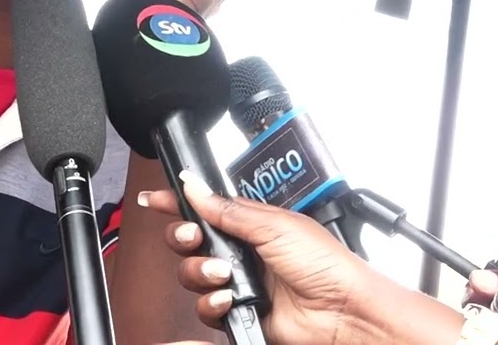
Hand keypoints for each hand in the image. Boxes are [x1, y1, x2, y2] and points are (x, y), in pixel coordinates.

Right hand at [140, 171, 384, 344]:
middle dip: (183, 238)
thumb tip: (194, 186)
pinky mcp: (239, 311)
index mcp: (250, 224)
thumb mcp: (275, 225)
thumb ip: (228, 209)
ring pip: (192, 275)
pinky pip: (206, 308)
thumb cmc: (325, 265)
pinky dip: (212, 303)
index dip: (176, 203)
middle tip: (194, 237)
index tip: (155, 199)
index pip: (204, 208)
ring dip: (200, 272)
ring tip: (222, 272)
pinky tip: (229, 298)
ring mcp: (239, 282)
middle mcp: (241, 252)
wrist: (342, 311)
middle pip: (189, 242)